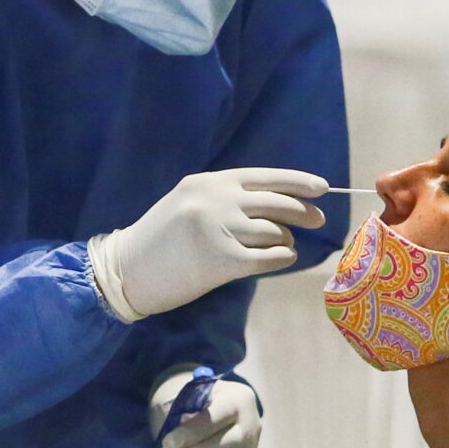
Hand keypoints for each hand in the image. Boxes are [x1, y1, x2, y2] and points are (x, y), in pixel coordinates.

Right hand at [94, 169, 325, 319]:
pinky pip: (268, 258)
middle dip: (304, 212)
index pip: (266, 177)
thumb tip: (281, 204)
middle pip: (278, 203)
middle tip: (318, 220)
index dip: (298, 182)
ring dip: (286, 240)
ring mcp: (219, 230)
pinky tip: (281, 259)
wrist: (127, 270)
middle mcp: (216, 201)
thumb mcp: (189, 203)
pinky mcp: (222, 261)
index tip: (321, 188)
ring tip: (281, 245)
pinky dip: (281, 258)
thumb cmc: (161, 240)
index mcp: (209, 183)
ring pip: (275, 232)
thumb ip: (227, 198)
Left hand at [156, 374, 261, 447]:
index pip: (219, 416)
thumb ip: (174, 414)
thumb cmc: (188, 405)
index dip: (193, 433)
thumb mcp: (178, 398)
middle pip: (231, 444)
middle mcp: (252, 424)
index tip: (167, 443)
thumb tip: (172, 445)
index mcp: (237, 398)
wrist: (205, 413)